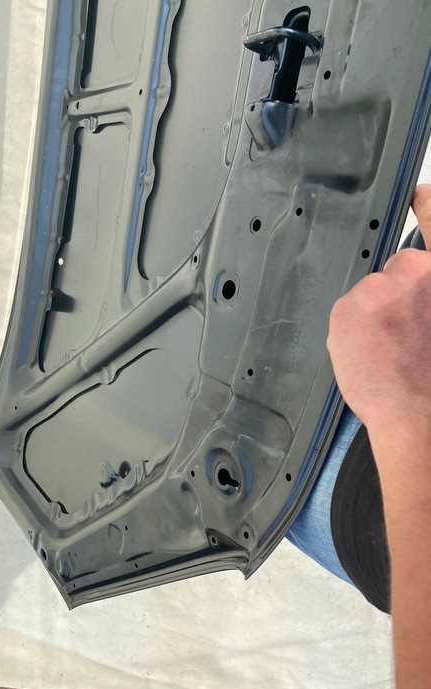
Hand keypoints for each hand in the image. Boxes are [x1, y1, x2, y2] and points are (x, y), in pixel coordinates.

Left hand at [327, 184, 430, 436]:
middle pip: (396, 268)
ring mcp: (375, 289)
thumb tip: (418, 290)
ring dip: (375, 316)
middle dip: (398, 293)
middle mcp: (411, 271)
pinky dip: (355, 332)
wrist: (422, 416)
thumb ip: (428, 289)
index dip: (425, 200)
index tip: (418, 192)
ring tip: (392, 351)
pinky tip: (372, 355)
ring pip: (369, 296)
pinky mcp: (345, 310)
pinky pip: (348, 315)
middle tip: (408, 329)